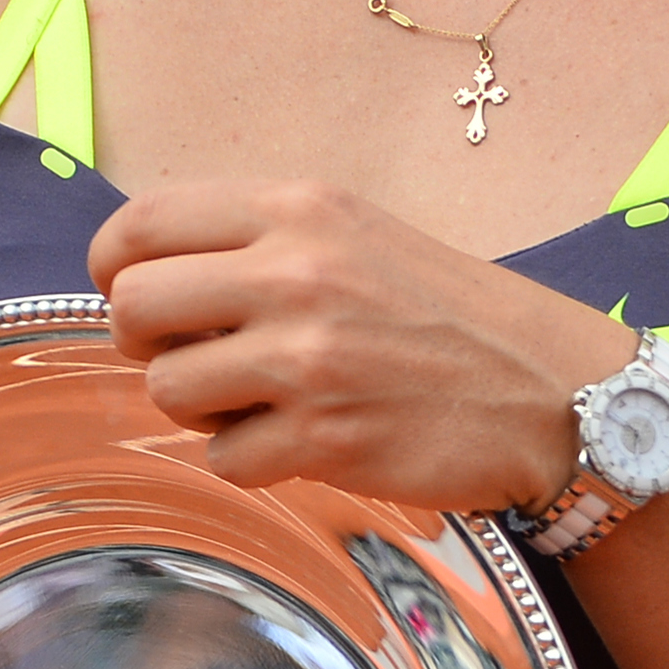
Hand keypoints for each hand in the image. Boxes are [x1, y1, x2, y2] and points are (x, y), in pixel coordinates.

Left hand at [91, 182, 628, 505]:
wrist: (554, 393)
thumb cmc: (450, 316)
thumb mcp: (360, 235)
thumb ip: (259, 240)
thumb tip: (138, 275)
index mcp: (302, 209)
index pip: (141, 223)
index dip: (114, 267)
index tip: (134, 294)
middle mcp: (297, 273)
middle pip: (131, 309)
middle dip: (150, 344)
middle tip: (201, 356)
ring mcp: (309, 359)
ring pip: (165, 389)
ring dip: (202, 407)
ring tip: (266, 400)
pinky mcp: (324, 439)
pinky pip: (222, 458)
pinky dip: (253, 459)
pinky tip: (308, 440)